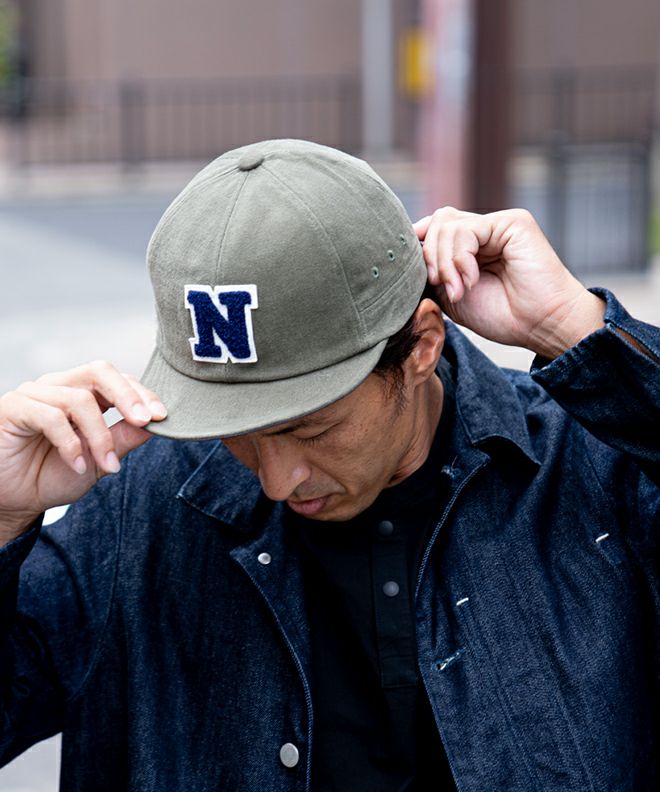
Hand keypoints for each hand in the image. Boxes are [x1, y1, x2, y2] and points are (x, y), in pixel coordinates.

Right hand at [0, 361, 166, 541]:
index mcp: (81, 393)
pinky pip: (50, 416)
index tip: (162, 416)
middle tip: (145, 420)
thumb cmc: (51, 477)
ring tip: (107, 465)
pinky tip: (76, 465)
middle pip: (99, 372)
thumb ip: (124, 439)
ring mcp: (34, 394)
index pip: (117, 380)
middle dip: (127, 395)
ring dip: (100, 435)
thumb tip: (156, 423)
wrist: (12, 501)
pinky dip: (70, 443)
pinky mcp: (13, 407)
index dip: (141, 394)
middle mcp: (58, 386)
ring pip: (79, 399)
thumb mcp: (98, 461)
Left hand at [413, 207, 605, 357]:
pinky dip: (461, 258)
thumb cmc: (501, 316)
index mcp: (469, 245)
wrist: (540, 326)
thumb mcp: (451, 294)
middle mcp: (483, 230)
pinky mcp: (512, 222)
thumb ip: (432, 270)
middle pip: (436, 223)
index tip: (421, 281)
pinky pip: (466, 229)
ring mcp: (498, 224)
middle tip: (441, 287)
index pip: (431, 230)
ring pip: (446, 224)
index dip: (418, 250)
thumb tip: (405, 250)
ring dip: (445, 262)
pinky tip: (471, 280)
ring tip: (460, 289)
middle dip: (429, 258)